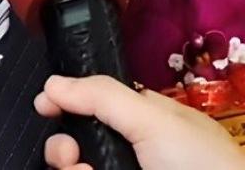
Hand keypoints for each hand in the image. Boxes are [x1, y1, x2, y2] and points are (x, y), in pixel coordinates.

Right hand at [34, 75, 244, 169]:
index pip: (91, 104)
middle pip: (77, 144)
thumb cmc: (200, 162)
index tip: (44, 106)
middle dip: (64, 147)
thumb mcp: (152, 118)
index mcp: (142, 118)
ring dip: (72, 169)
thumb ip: (102, 96)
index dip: (65, 103)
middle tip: (69, 154)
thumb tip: (53, 83)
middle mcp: (131, 150)